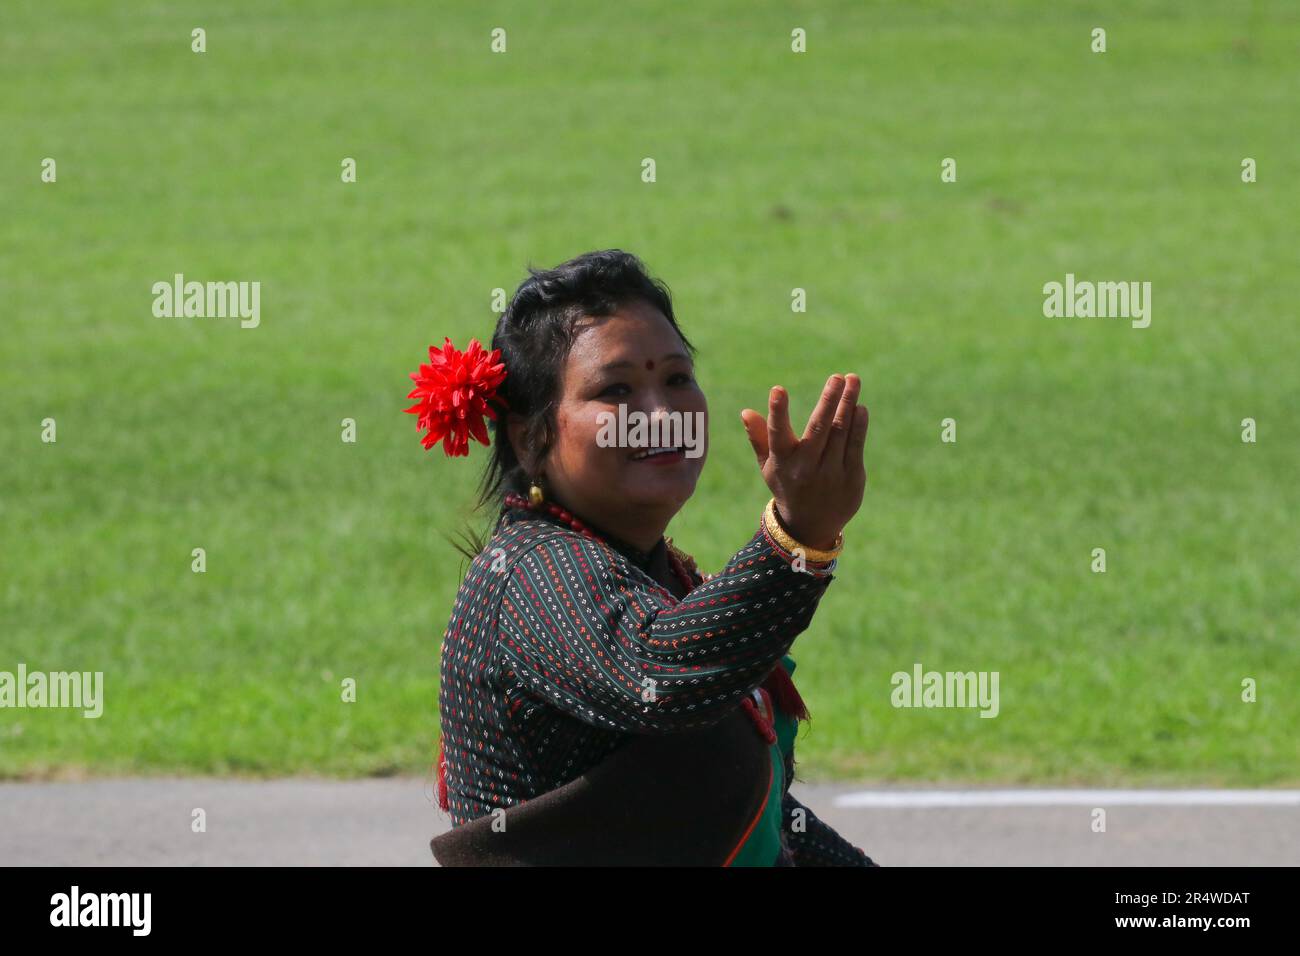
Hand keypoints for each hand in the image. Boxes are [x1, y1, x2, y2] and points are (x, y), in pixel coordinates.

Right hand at [740, 374, 868, 549]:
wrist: (811, 526)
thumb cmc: (787, 486)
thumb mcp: (769, 466)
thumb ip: (759, 438)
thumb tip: (746, 411)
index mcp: (782, 463)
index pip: (777, 434)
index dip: (777, 412)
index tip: (778, 389)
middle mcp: (806, 468)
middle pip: (818, 429)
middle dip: (828, 401)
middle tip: (837, 377)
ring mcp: (830, 474)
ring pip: (840, 434)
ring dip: (848, 405)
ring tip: (853, 380)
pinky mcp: (851, 479)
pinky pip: (855, 446)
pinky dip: (858, 426)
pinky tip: (860, 407)